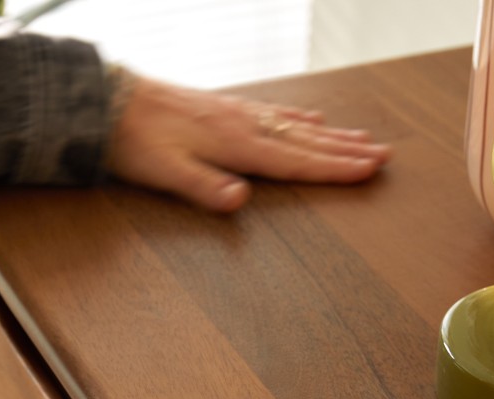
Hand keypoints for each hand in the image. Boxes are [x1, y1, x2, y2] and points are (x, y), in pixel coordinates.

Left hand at [107, 75, 391, 211]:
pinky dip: (299, 117)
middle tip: (383, 155)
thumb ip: (204, 186)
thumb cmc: (136, 141)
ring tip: (362, 138)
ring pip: (296, 124)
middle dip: (346, 150)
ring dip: (331, 133)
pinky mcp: (226, 108)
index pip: (296, 160)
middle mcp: (244, 125)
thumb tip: (240, 201)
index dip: (334, 168)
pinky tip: (310, 117)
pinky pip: (275, 112)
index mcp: (236, 144)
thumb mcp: (164, 172)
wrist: (110, 103)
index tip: (369, 171)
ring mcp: (238, 113)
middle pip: (306, 140)